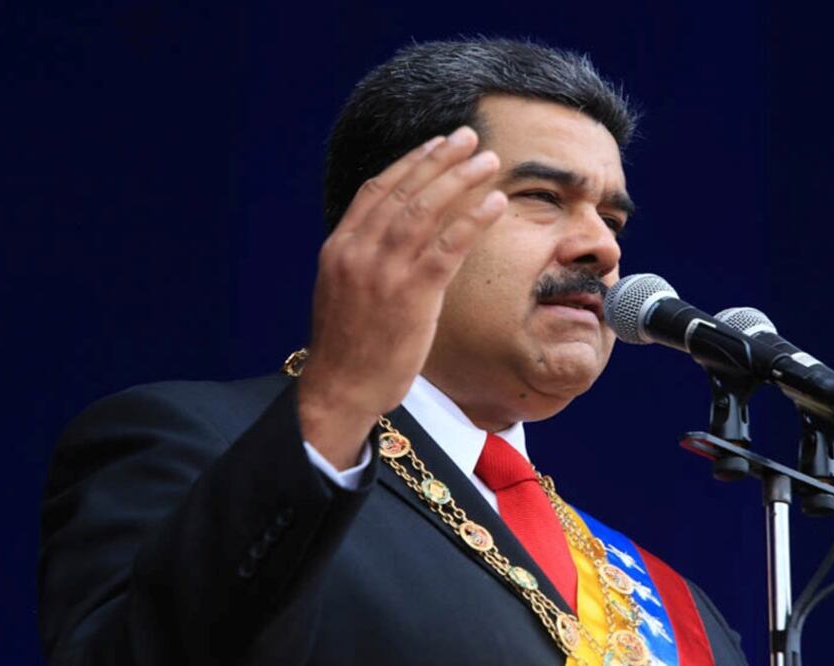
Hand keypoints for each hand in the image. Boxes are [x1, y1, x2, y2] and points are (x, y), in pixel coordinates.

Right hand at [298, 127, 506, 468]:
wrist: (339, 389)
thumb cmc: (348, 348)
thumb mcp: (345, 292)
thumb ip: (366, 259)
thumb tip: (396, 237)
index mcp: (340, 247)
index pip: (377, 190)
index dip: (410, 163)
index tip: (436, 144)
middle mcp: (358, 251)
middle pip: (406, 191)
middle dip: (441, 159)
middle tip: (470, 137)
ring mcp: (384, 271)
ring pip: (427, 210)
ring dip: (461, 180)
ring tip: (489, 160)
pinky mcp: (411, 295)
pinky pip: (448, 247)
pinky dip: (472, 220)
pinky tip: (494, 204)